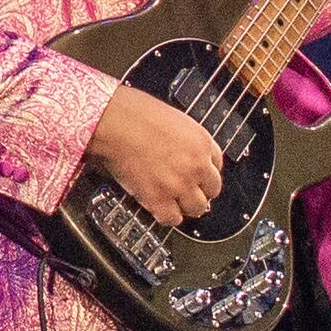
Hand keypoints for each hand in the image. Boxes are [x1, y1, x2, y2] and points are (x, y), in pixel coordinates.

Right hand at [86, 80, 224, 222]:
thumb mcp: (173, 118)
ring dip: (186, 206)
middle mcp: (196, 164)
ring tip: (174, 202)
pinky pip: (171, 218)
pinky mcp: (158, 198)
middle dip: (199, 191)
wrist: (113, 121)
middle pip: (212, 190)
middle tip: (187, 190)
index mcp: (201, 141)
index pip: (217, 165)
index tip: (198, 176)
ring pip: (197, 208)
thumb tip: (182, 151)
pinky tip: (159, 209)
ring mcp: (179, 184)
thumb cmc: (134, 112)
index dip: (204, 172)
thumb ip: (184, 138)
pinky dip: (166, 216)